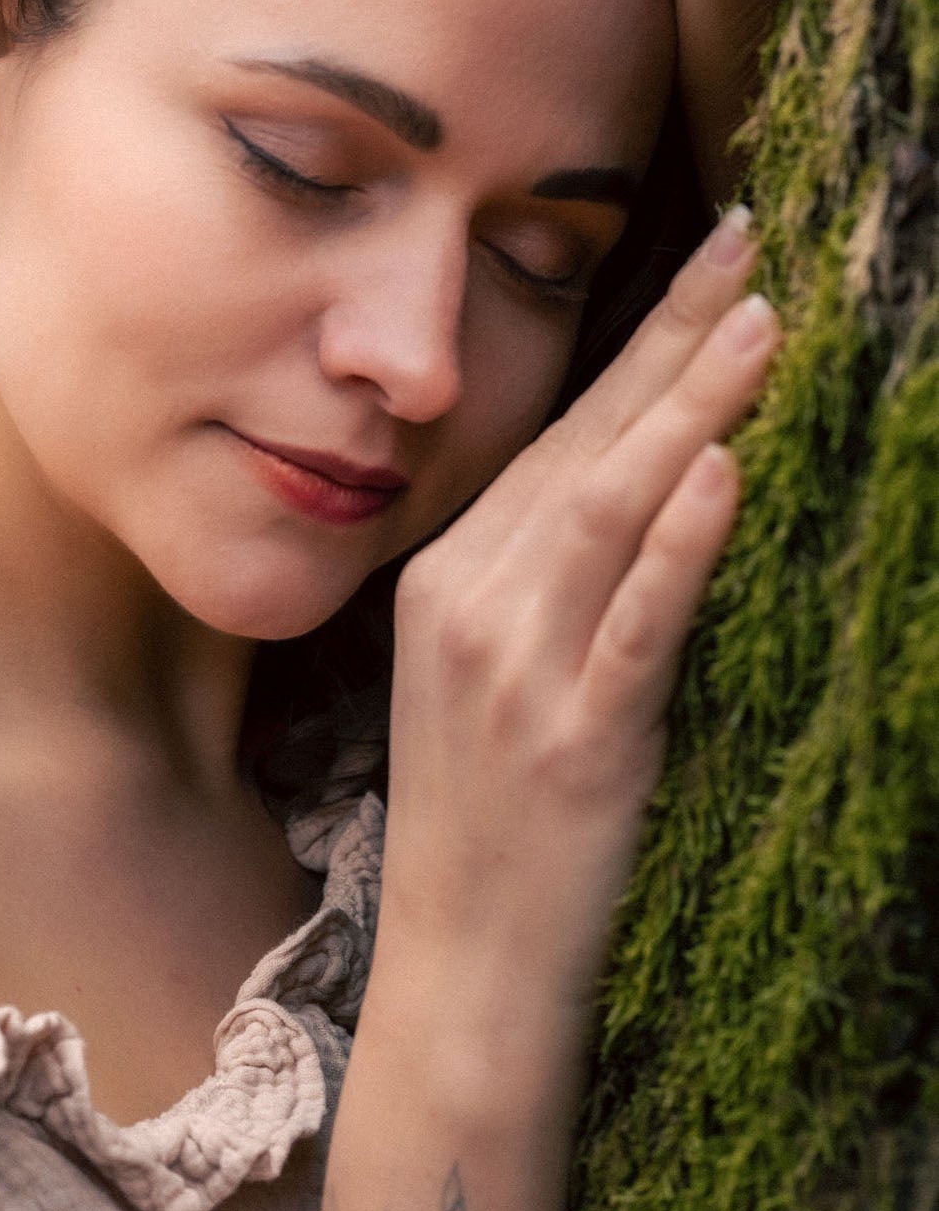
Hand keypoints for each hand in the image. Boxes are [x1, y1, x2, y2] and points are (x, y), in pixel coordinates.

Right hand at [367, 209, 778, 1097]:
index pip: (559, 433)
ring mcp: (518, 669)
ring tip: (761, 324)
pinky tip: (721, 471)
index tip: (706, 263)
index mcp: (448, 573)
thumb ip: (538, 569)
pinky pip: (634, 625)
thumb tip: (638, 472)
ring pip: (611, 510)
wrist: (462, 969)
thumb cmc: (485, 816)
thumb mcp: (480, 670)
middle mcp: (471, 600)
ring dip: (690, 407)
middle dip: (674, 337)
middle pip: (589, 444)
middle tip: (746, 242)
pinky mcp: (575, 742)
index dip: (640, 342)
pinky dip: (678, 543)